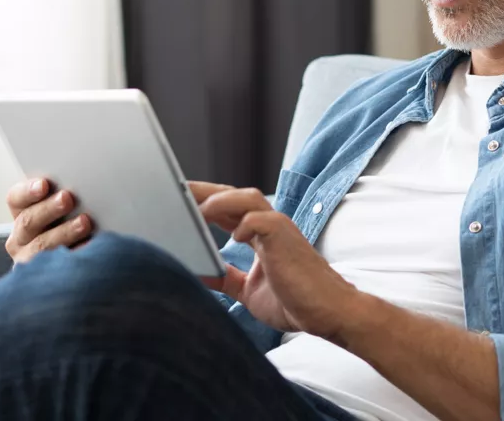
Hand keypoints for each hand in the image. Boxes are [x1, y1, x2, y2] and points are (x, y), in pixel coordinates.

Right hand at [4, 177, 92, 263]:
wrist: (67, 270)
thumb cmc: (67, 228)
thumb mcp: (60, 212)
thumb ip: (61, 198)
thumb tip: (82, 184)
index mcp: (21, 214)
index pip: (16, 199)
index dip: (28, 191)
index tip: (44, 184)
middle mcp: (19, 239)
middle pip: (28, 221)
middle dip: (49, 209)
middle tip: (67, 198)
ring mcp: (28, 260)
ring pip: (42, 246)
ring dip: (64, 232)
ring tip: (84, 223)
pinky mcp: (43, 278)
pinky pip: (57, 268)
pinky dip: (75, 255)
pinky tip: (90, 248)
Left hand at [189, 182, 362, 340]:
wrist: (326, 313)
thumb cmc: (294, 301)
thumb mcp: (247, 290)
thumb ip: (226, 278)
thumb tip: (198, 274)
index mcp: (259, 234)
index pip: (227, 208)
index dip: (203, 201)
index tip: (177, 200)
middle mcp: (268, 225)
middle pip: (233, 195)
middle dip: (204, 191)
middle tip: (177, 191)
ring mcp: (279, 229)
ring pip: (248, 198)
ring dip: (220, 200)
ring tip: (197, 209)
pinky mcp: (286, 239)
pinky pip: (263, 221)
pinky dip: (246, 224)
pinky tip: (233, 236)